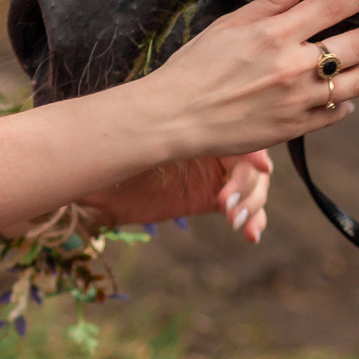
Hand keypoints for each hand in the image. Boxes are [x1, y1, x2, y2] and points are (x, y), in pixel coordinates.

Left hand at [83, 150, 273, 242]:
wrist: (99, 185)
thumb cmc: (116, 154)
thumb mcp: (140, 146)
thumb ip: (164, 138)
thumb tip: (200, 136)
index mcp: (200, 123)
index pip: (239, 134)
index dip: (254, 150)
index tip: (260, 167)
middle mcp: (213, 145)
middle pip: (251, 161)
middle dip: (247, 183)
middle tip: (227, 202)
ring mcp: (214, 172)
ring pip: (253, 186)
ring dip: (251, 204)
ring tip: (235, 220)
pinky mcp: (210, 199)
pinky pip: (242, 208)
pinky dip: (253, 220)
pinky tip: (251, 234)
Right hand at [137, 0, 358, 161]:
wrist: (175, 116)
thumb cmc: (195, 69)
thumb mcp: (230, 24)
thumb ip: (272, 1)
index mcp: (275, 34)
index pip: (334, 5)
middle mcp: (292, 66)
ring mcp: (297, 99)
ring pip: (357, 81)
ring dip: (358, 70)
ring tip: (342, 66)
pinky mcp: (295, 127)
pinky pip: (338, 113)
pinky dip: (341, 102)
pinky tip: (325, 93)